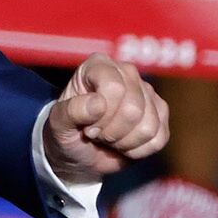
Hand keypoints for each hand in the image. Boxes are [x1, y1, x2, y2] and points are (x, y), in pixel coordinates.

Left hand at [43, 55, 169, 183]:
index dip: (101, 115)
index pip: (114, 88)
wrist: (79, 153)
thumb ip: (72, 110)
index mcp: (98, 65)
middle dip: (112, 131)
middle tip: (97, 133)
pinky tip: (123, 143)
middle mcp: (126, 72)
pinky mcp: (160, 113)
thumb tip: (98, 103)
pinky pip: (159, 139)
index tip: (86, 126)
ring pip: (148, 126)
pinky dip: (137, 150)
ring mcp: (146, 92)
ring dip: (124, 142)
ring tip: (109, 137)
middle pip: (133, 109)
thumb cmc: (66, 132)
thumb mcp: (58, 123)